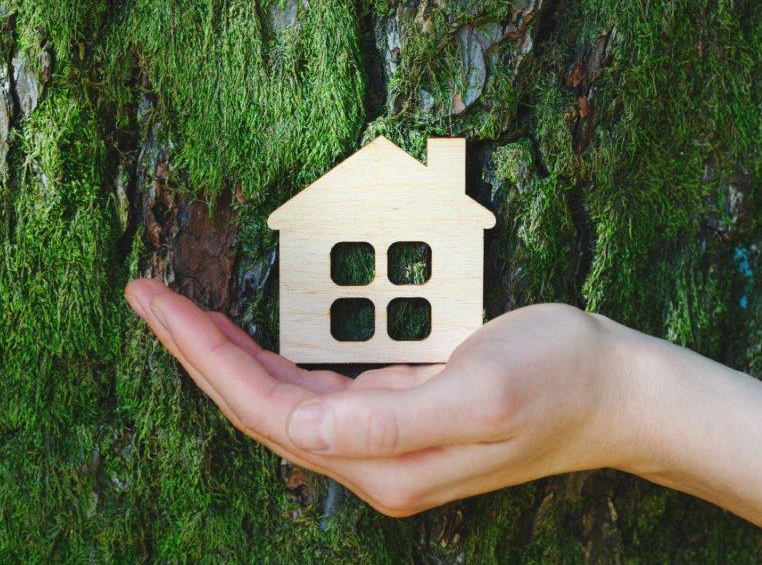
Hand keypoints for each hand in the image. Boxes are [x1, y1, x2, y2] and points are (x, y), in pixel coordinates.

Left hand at [124, 279, 638, 515]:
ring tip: (180, 313)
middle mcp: (375, 462)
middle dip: (198, 352)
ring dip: (226, 357)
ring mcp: (385, 442)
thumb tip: (302, 426)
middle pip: (258, 408)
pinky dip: (272, 360)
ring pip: (279, 400)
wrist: (613, 389)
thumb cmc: (557, 381)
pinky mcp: (398, 415)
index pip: (266, 410)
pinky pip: (313, 391)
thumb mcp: (477, 394)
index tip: (160, 303)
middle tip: (148, 297)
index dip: (205, 357)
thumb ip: (387, 422)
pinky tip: (250, 339)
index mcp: (384, 464)